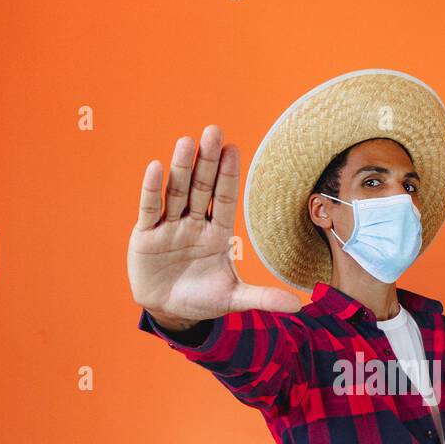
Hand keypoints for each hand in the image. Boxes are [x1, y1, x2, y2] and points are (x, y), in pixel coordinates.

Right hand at [127, 124, 302, 326]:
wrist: (169, 312)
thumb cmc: (202, 299)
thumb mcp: (233, 299)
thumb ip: (262, 298)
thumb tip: (298, 306)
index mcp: (217, 233)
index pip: (225, 199)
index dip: (228, 175)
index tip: (233, 148)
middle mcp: (194, 223)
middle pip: (201, 187)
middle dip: (207, 161)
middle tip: (213, 131)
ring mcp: (170, 227)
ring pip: (176, 192)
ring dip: (181, 168)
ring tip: (187, 142)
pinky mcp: (146, 236)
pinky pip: (150, 209)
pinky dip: (152, 190)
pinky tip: (156, 167)